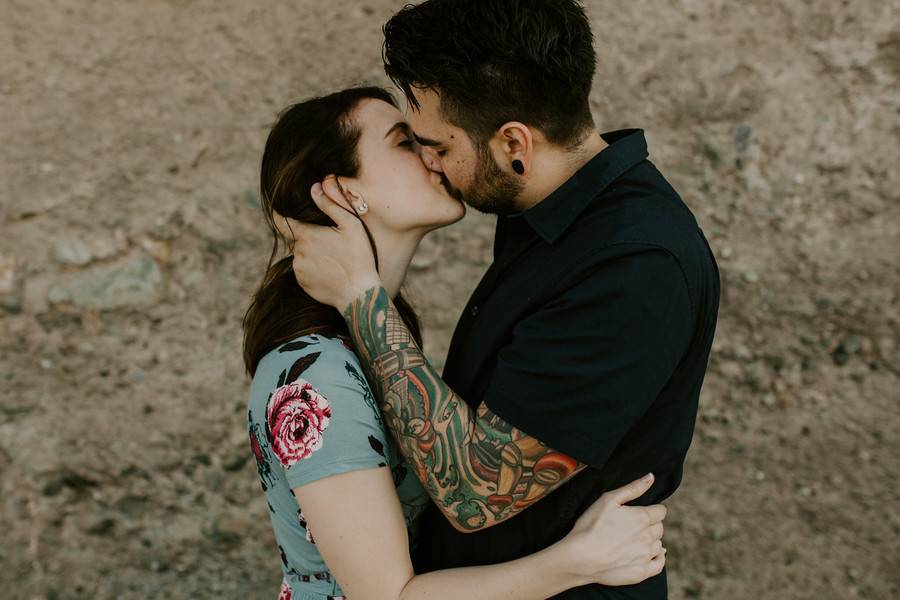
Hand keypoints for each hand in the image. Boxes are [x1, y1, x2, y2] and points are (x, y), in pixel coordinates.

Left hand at [272, 176, 381, 309]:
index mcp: (307, 236)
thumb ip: (331, 204)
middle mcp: (298, 253)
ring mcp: (299, 270)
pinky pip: (304, 271)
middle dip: (310, 237)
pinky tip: (331, 271)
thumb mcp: (350, 225)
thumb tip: (314, 188)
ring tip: (335, 259)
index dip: (279, 214)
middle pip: (298, 239)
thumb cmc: (359, 257)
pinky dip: (314, 269)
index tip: (277, 210)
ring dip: (312, 253)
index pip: (282, 221)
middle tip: (332, 242)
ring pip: (302, 255)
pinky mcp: (303, 284)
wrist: (359, 294)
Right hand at [562, 473, 666, 586]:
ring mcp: (646, 556)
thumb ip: (633, 488)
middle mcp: (648, 537)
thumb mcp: (608, 499)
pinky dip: (658, 558)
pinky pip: (659, 564)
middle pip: (659, 527)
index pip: (660, 511)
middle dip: (650, 524)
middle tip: (632, 526)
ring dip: (650, 540)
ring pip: (658, 544)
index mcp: (642, 517)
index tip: (639, 512)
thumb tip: (651, 477)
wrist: (580, 557)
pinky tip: (650, 554)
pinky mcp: (642, 572)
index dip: (651, 509)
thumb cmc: (591, 525)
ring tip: (632, 540)